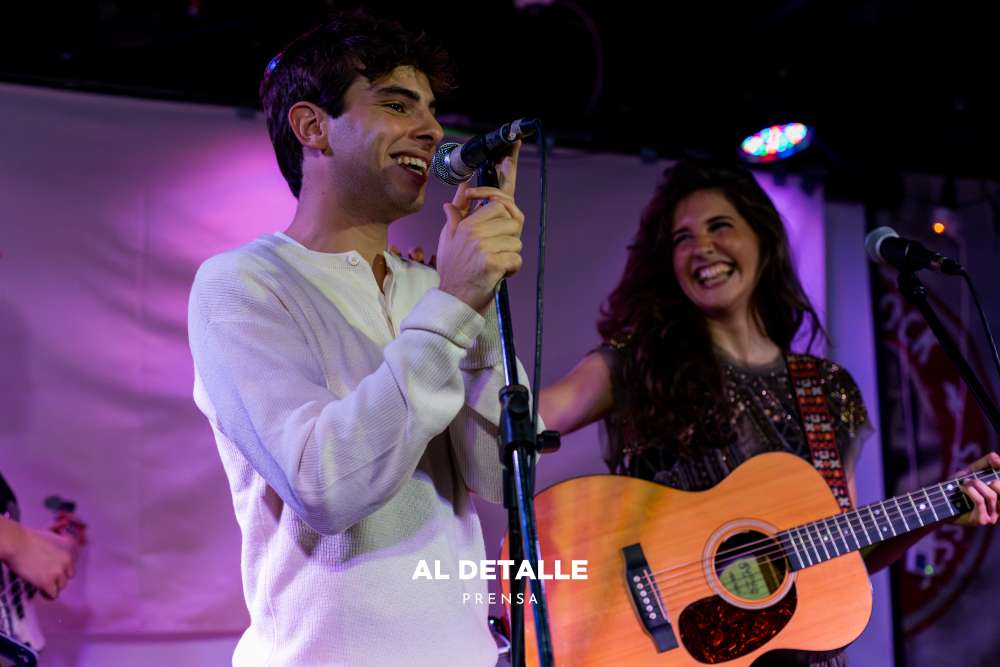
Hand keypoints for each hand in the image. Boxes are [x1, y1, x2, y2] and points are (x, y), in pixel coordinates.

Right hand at [4, 522, 78, 598]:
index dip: (62, 568)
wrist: (16, 543)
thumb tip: (63, 523)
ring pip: (61, 587)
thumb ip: (58, 531)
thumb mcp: (50, 532)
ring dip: (52, 586)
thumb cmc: (28, 537)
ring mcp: (58, 572)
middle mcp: (68, 560)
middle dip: (58, 578)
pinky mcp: (47, 582)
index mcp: (71, 548)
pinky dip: (47, 594)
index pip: (73, 564)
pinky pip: (53, 595)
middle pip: (68, 577)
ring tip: (42, 583)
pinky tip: (40, 590)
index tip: (54, 569)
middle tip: (46, 577)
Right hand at [436, 142, 524, 311]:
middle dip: (510, 235)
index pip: (494, 199)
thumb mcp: (449, 241)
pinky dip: (512, 270)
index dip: (506, 173)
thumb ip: (456, 217)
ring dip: (511, 256)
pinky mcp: (492, 263)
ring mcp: (483, 246)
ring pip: (516, 241)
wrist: (453, 301)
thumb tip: (454, 199)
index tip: (512, 149)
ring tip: (495, 265)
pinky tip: (497, 276)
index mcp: (466, 223)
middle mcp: (474, 231)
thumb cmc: (453, 272)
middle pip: (511, 219)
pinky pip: (516, 259)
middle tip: (500, 249)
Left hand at [954, 452, 999, 526]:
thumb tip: (997, 458)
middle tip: (973, 480)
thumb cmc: (958, 485)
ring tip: (965, 483)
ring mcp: (993, 517)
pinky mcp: (981, 520)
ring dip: (976, 485)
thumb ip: (986, 463)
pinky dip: (970, 491)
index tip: (996, 463)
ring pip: (992, 496)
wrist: (940, 500)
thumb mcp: (973, 471)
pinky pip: (980, 501)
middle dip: (990, 481)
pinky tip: (962, 488)